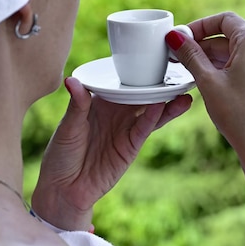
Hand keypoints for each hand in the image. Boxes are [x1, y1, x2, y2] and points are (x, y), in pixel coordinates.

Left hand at [31, 77, 191, 230]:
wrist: (63, 189)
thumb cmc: (61, 154)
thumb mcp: (67, 126)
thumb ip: (77, 104)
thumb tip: (72, 80)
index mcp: (101, 102)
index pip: (122, 83)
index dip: (137, 71)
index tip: (152, 56)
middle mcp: (117, 113)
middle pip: (142, 96)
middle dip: (159, 85)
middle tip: (176, 70)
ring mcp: (126, 130)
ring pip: (150, 112)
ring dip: (166, 102)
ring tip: (183, 91)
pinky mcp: (130, 147)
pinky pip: (143, 129)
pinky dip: (153, 118)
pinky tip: (162, 106)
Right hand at [166, 12, 244, 245]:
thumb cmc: (238, 114)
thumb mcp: (207, 81)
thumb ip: (190, 55)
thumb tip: (174, 37)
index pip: (224, 19)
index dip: (199, 25)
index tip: (181, 37)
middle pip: (229, 35)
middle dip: (202, 44)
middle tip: (177, 55)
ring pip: (235, 52)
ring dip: (211, 57)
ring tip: (186, 70)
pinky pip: (243, 65)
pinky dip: (224, 68)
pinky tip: (205, 81)